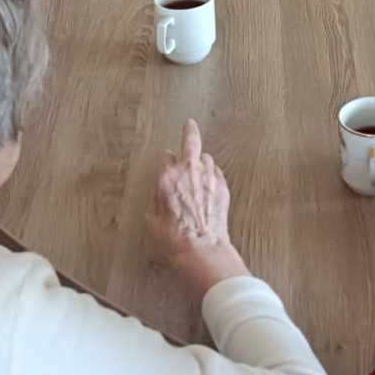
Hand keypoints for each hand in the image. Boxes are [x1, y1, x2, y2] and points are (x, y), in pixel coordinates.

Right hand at [146, 120, 249, 294]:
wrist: (202, 249)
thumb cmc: (173, 238)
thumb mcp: (151, 220)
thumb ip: (156, 198)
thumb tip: (160, 190)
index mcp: (167, 178)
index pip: (166, 156)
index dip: (166, 161)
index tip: (167, 164)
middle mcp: (189, 171)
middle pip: (191, 141)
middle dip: (189, 131)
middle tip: (189, 125)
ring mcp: (209, 177)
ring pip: (206, 158)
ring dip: (201, 162)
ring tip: (199, 173)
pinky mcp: (222, 187)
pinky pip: (216, 173)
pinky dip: (212, 176)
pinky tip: (208, 187)